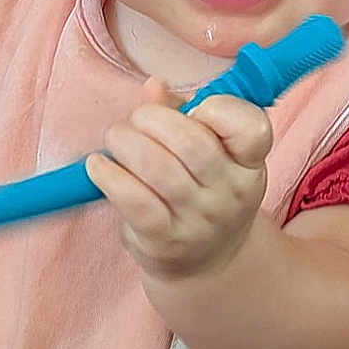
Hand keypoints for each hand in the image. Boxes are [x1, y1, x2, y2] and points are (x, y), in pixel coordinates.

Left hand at [85, 78, 273, 280]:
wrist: (208, 262)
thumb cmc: (201, 192)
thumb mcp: (209, 152)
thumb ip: (182, 114)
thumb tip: (154, 86)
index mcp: (249, 162)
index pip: (251, 128)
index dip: (218, 108)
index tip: (194, 110)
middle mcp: (231, 193)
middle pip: (192, 143)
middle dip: (152, 120)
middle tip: (135, 121)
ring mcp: (200, 220)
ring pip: (159, 169)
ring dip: (126, 144)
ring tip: (115, 139)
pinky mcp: (166, 240)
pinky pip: (135, 202)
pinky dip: (110, 177)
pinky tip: (98, 167)